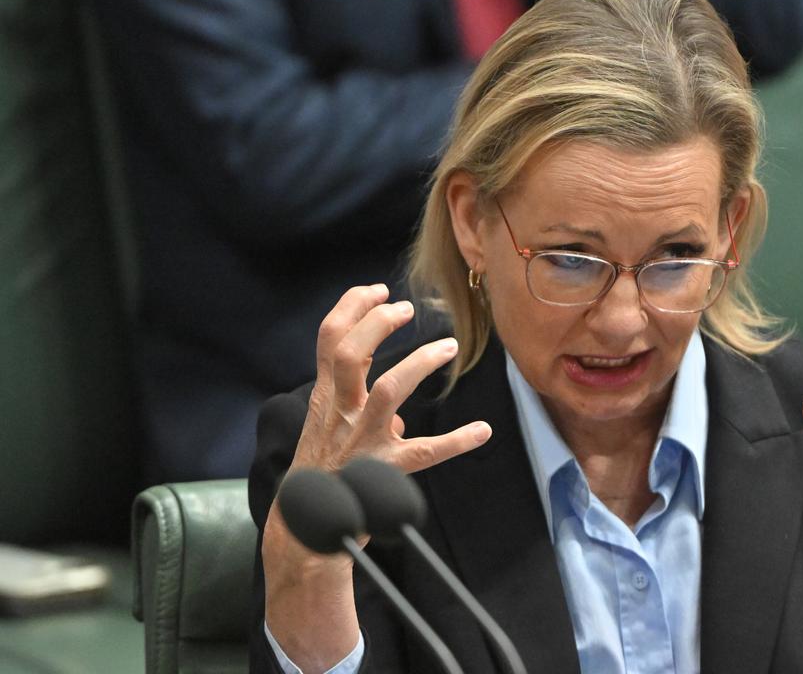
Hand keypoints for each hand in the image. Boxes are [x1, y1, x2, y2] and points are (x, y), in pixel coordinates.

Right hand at [290, 283, 490, 474]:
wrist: (303, 527)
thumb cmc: (321, 474)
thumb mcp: (328, 433)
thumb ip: (358, 414)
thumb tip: (399, 418)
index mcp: (326, 399)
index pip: (330, 340)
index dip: (352, 308)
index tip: (377, 290)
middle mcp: (340, 413)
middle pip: (349, 354)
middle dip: (377, 324)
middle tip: (406, 309)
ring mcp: (361, 440)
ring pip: (387, 391)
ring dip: (418, 364)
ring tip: (448, 347)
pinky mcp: (383, 470)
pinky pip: (424, 451)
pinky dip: (456, 440)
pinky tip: (482, 430)